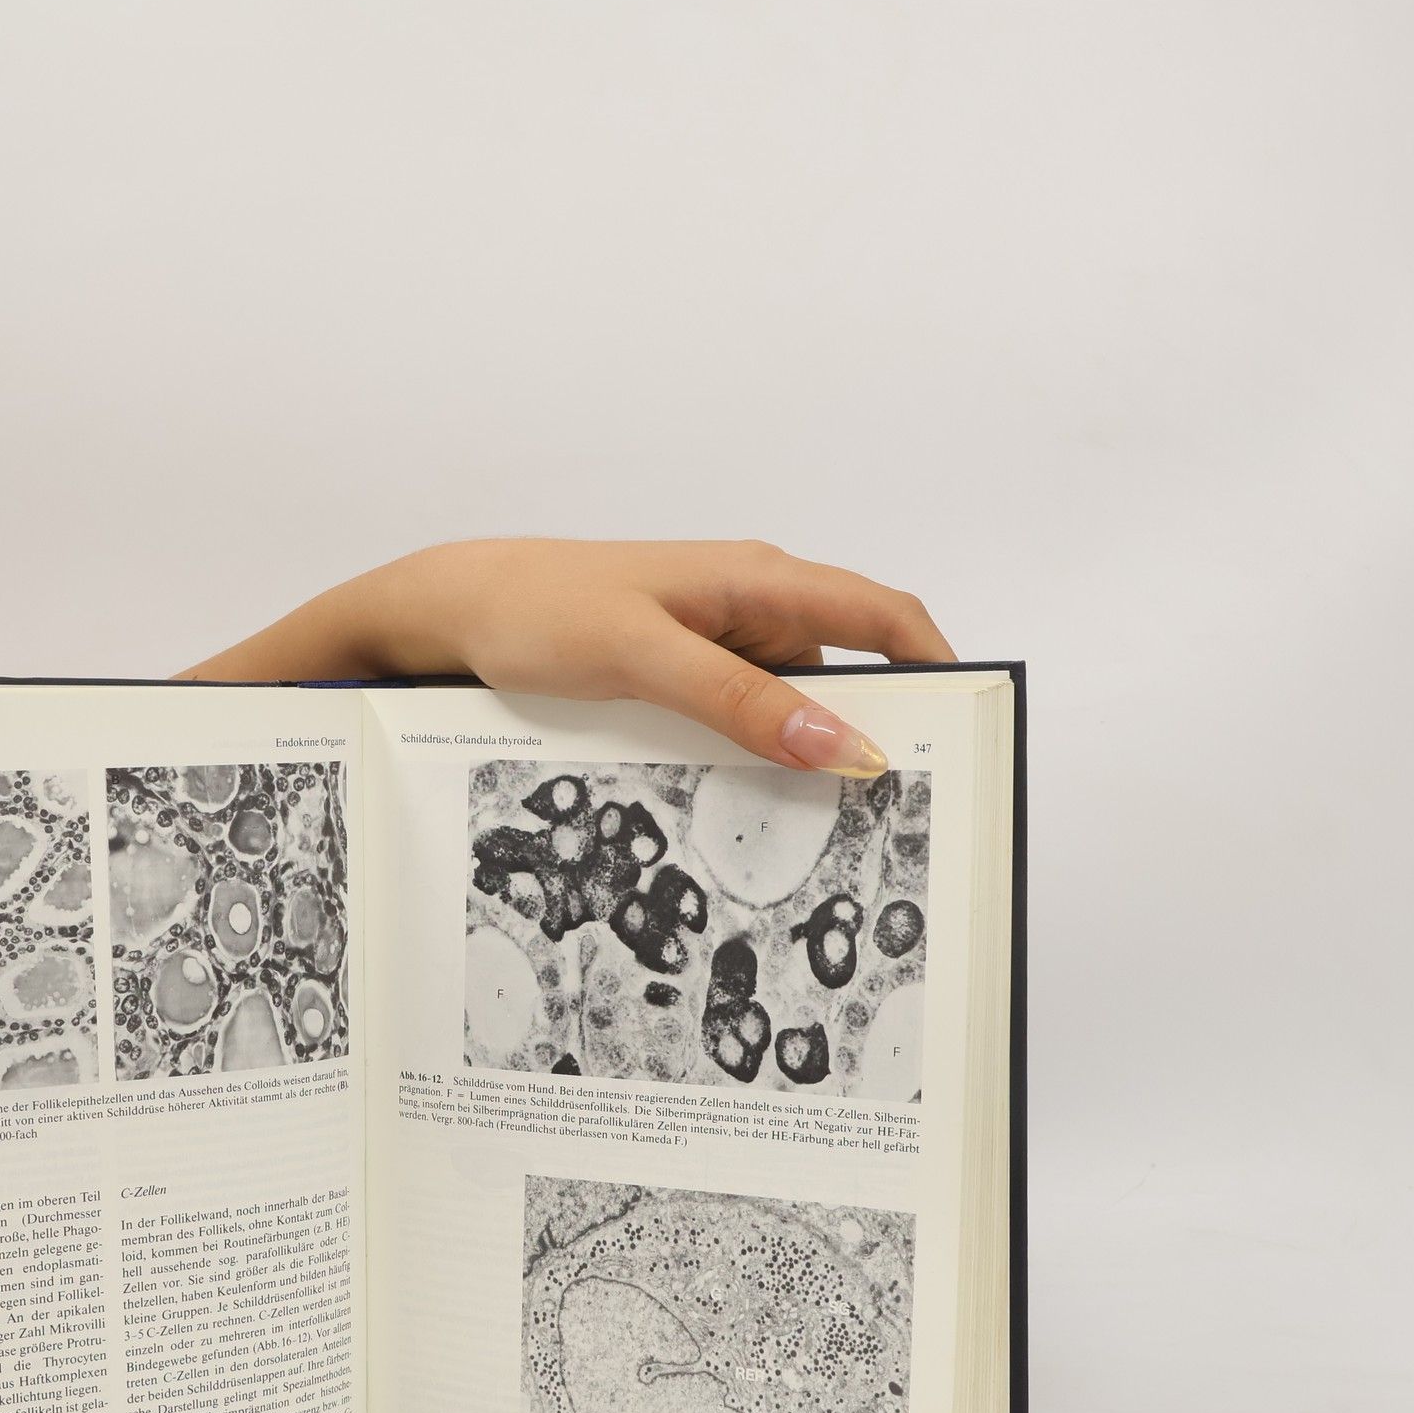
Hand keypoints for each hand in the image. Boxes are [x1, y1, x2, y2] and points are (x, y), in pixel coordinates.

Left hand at [188, 539, 955, 772]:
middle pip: (846, 670)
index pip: (881, 616)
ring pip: (790, 704)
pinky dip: (752, 760)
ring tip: (818, 832)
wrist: (453, 610)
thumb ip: (738, 699)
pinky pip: (739, 720)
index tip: (960, 738)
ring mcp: (714, 643)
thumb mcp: (642, 656)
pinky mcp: (680, 676)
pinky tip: (741, 811)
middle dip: (873, 732)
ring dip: (806, 756)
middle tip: (888, 814)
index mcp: (758, 580)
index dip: (935, 668)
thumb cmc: (540, 609)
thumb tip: (843, 742)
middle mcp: (748, 607)